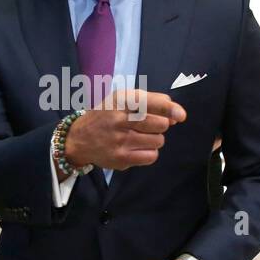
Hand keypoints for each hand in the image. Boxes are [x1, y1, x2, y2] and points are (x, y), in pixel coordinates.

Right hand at [63, 89, 185, 173]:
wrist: (79, 139)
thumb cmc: (106, 115)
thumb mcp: (122, 100)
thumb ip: (150, 101)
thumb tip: (176, 116)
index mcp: (121, 101)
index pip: (150, 102)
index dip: (169, 109)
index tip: (180, 115)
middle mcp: (119, 119)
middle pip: (160, 124)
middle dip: (160, 125)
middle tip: (148, 126)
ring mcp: (120, 141)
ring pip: (158, 141)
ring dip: (155, 139)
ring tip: (140, 137)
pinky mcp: (121, 159)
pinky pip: (151, 156)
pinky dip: (150, 152)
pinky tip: (138, 148)